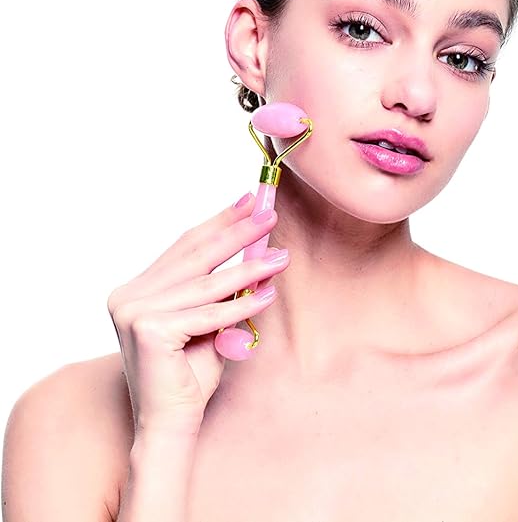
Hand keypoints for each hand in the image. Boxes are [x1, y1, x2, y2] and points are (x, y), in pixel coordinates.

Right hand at [106, 194, 287, 436]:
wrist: (171, 424)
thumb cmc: (190, 372)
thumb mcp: (209, 318)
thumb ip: (222, 286)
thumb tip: (257, 246)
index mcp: (137, 289)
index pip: (185, 246)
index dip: (218, 222)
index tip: (248, 202)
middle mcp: (128, 295)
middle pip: (195, 256)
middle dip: (237, 232)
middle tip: (268, 213)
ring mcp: (134, 311)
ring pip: (207, 285)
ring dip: (249, 268)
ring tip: (280, 257)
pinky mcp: (149, 330)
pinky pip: (209, 314)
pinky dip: (242, 304)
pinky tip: (268, 293)